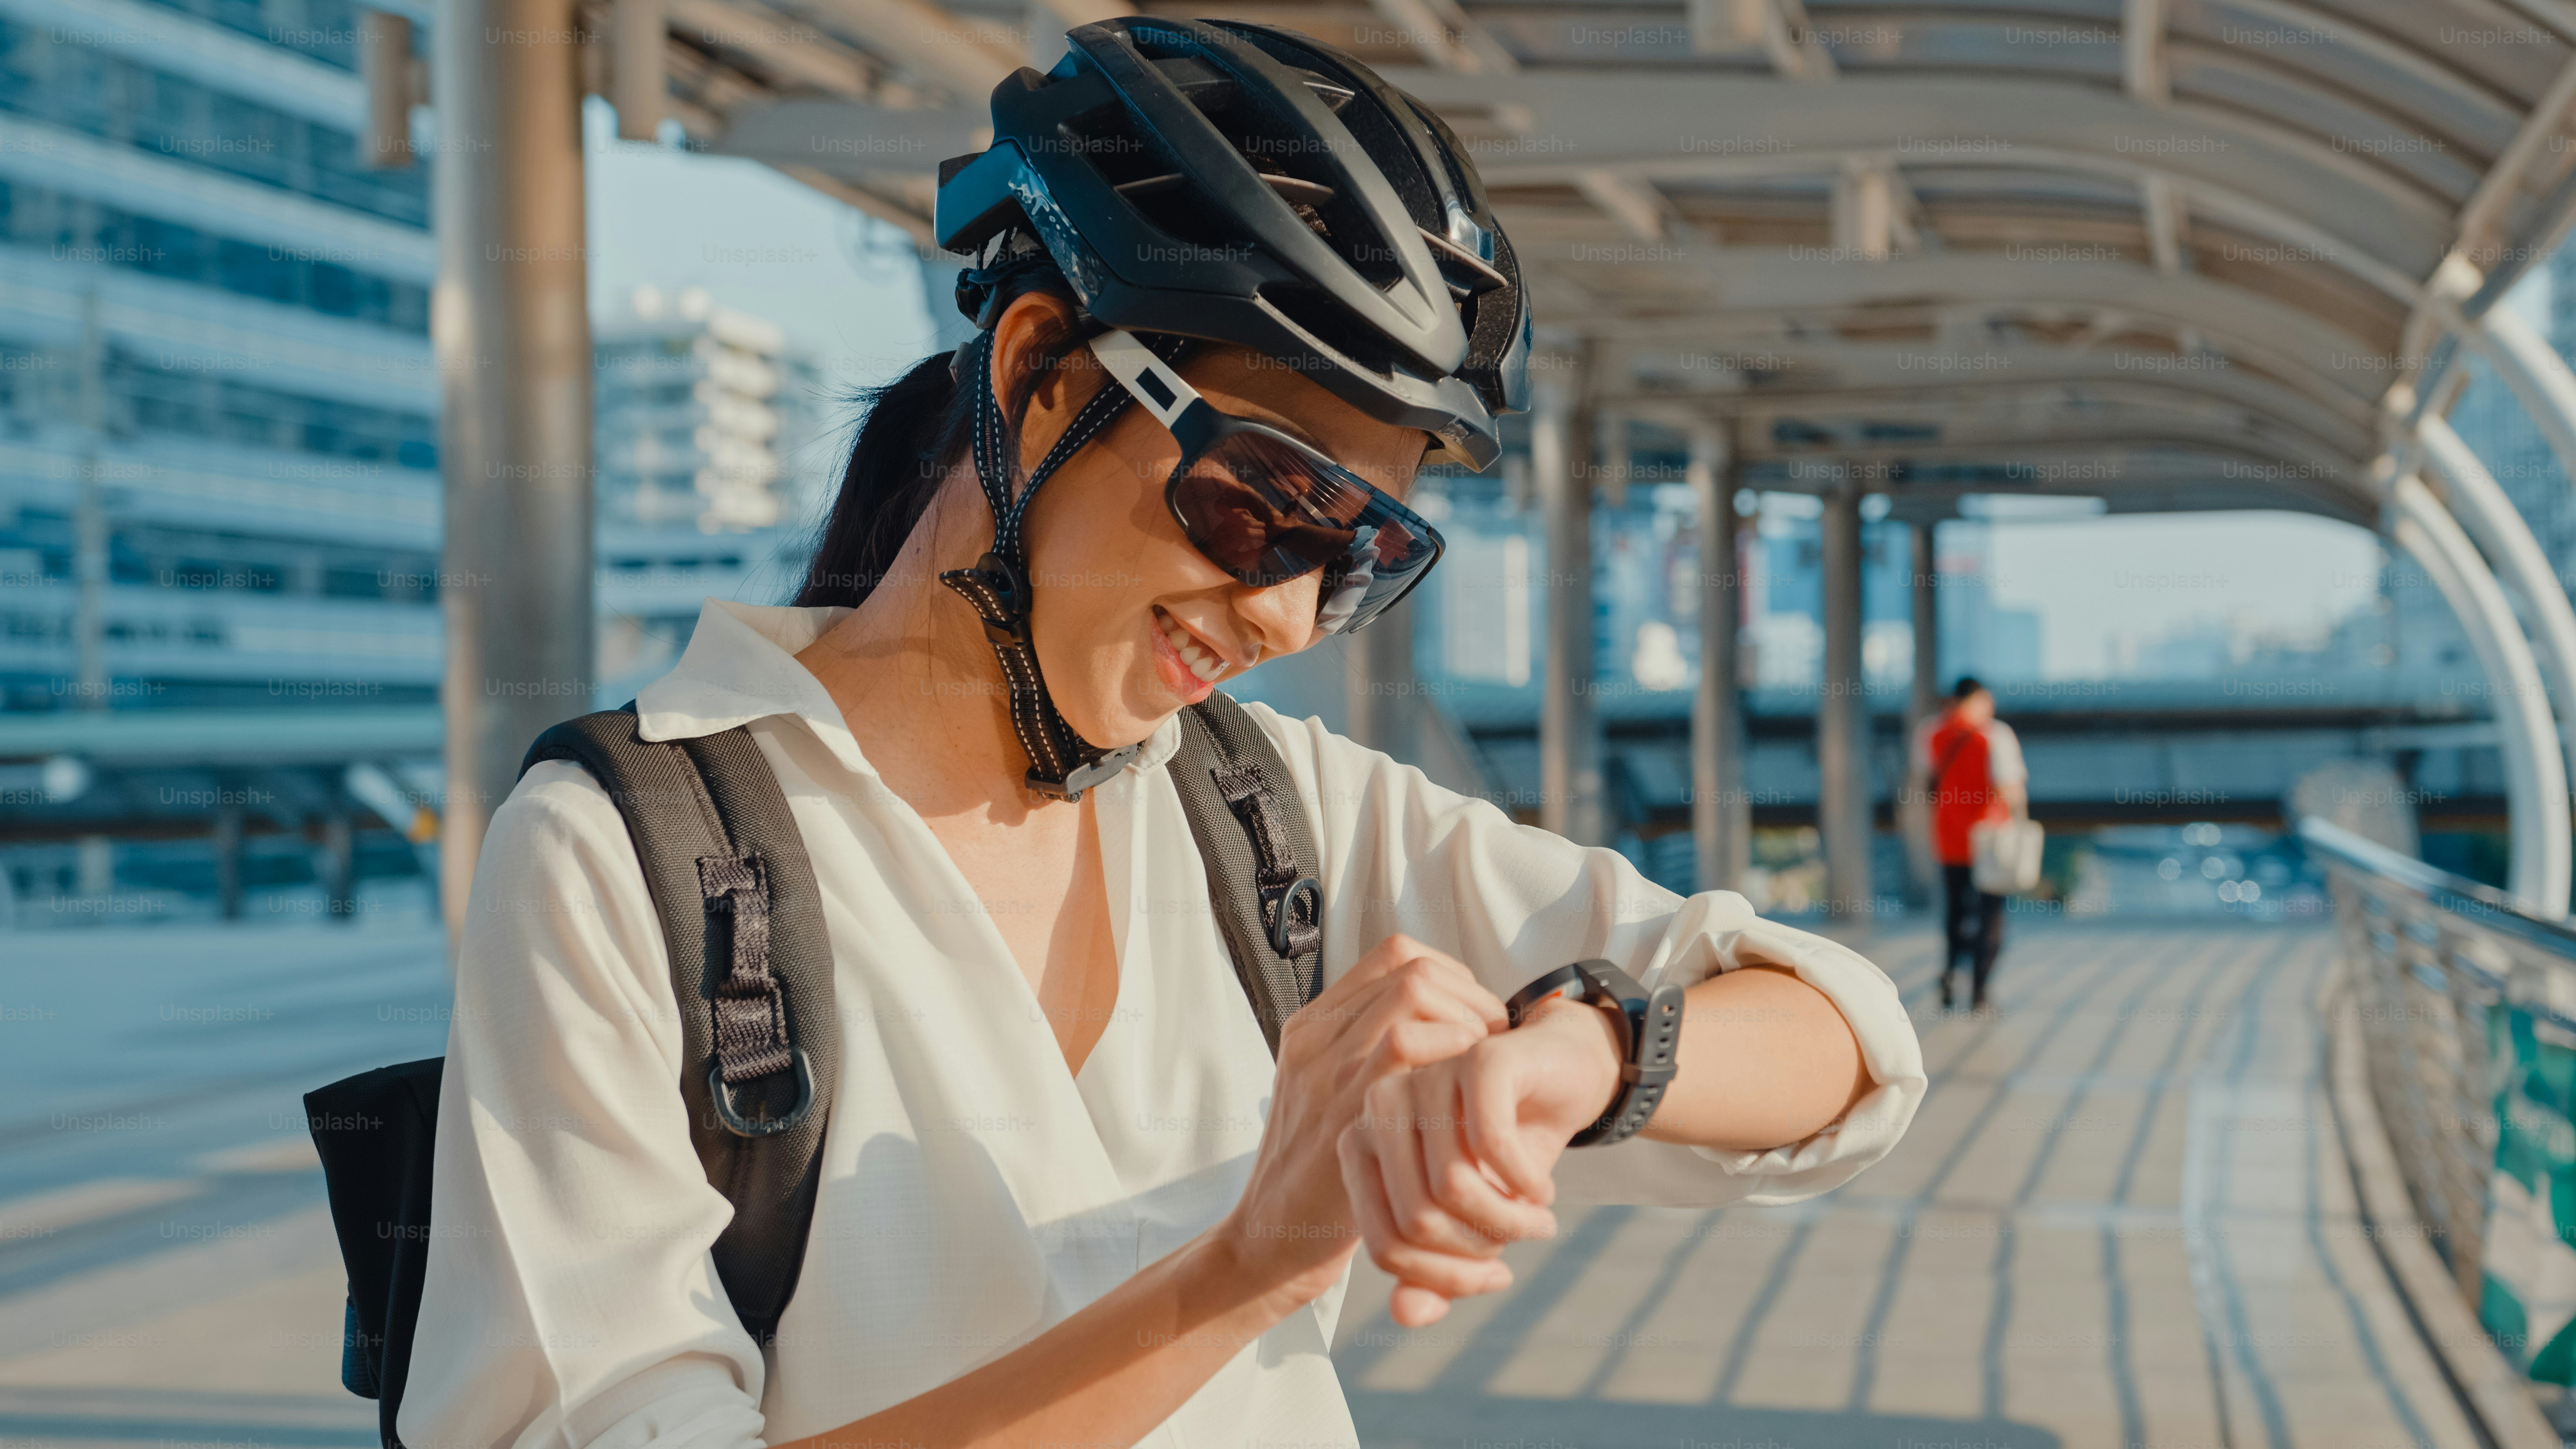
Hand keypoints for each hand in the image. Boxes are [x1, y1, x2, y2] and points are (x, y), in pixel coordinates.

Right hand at [1213, 934, 1508, 1309]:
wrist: (1270, 1236)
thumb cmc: (1316, 1174)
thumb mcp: (1328, 1099)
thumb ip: (1363, 1059)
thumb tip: (1436, 1026)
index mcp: (1311, 1029)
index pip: (1393, 957)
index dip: (1449, 976)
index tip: (1472, 1017)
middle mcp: (1315, 1039)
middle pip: (1410, 966)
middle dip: (1468, 995)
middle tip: (1492, 1042)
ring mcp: (1327, 1069)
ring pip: (1411, 992)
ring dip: (1467, 1018)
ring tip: (1486, 1064)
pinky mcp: (1345, 1109)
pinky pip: (1404, 1045)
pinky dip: (1451, 1051)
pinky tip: (1469, 1090)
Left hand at [1338, 991, 1624, 1325]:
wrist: (1559, 1074)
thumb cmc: (1502, 1153)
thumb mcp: (1471, 1221)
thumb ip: (1434, 1272)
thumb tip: (1407, 1316)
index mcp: (1362, 1147)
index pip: (1386, 1246)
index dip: (1445, 1278)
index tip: (1497, 1276)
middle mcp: (1381, 1108)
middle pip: (1417, 1222)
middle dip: (1481, 1249)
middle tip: (1525, 1238)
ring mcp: (1425, 1078)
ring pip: (1452, 1187)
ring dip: (1511, 1220)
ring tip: (1539, 1216)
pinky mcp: (1476, 1061)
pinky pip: (1491, 1145)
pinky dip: (1526, 1182)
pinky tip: (1542, 1187)